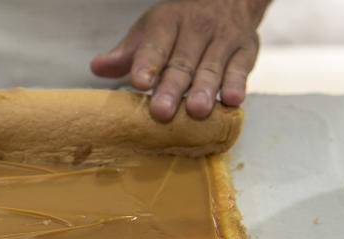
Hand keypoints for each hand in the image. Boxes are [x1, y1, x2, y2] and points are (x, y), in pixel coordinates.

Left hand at [91, 0, 269, 121]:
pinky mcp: (246, 50)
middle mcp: (196, 29)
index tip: (139, 83)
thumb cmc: (180, 26)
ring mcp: (223, 39)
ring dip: (204, 89)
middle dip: (172, 87)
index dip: (147, 64)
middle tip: (162, 111)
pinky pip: (241, 68)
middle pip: (182, 62)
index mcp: (167, 23)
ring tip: (197, 110)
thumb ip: (127, 53)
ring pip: (212, 66)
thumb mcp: (151, 31)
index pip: (155, 44)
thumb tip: (97, 67)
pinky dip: (237, 83)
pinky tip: (231, 100)